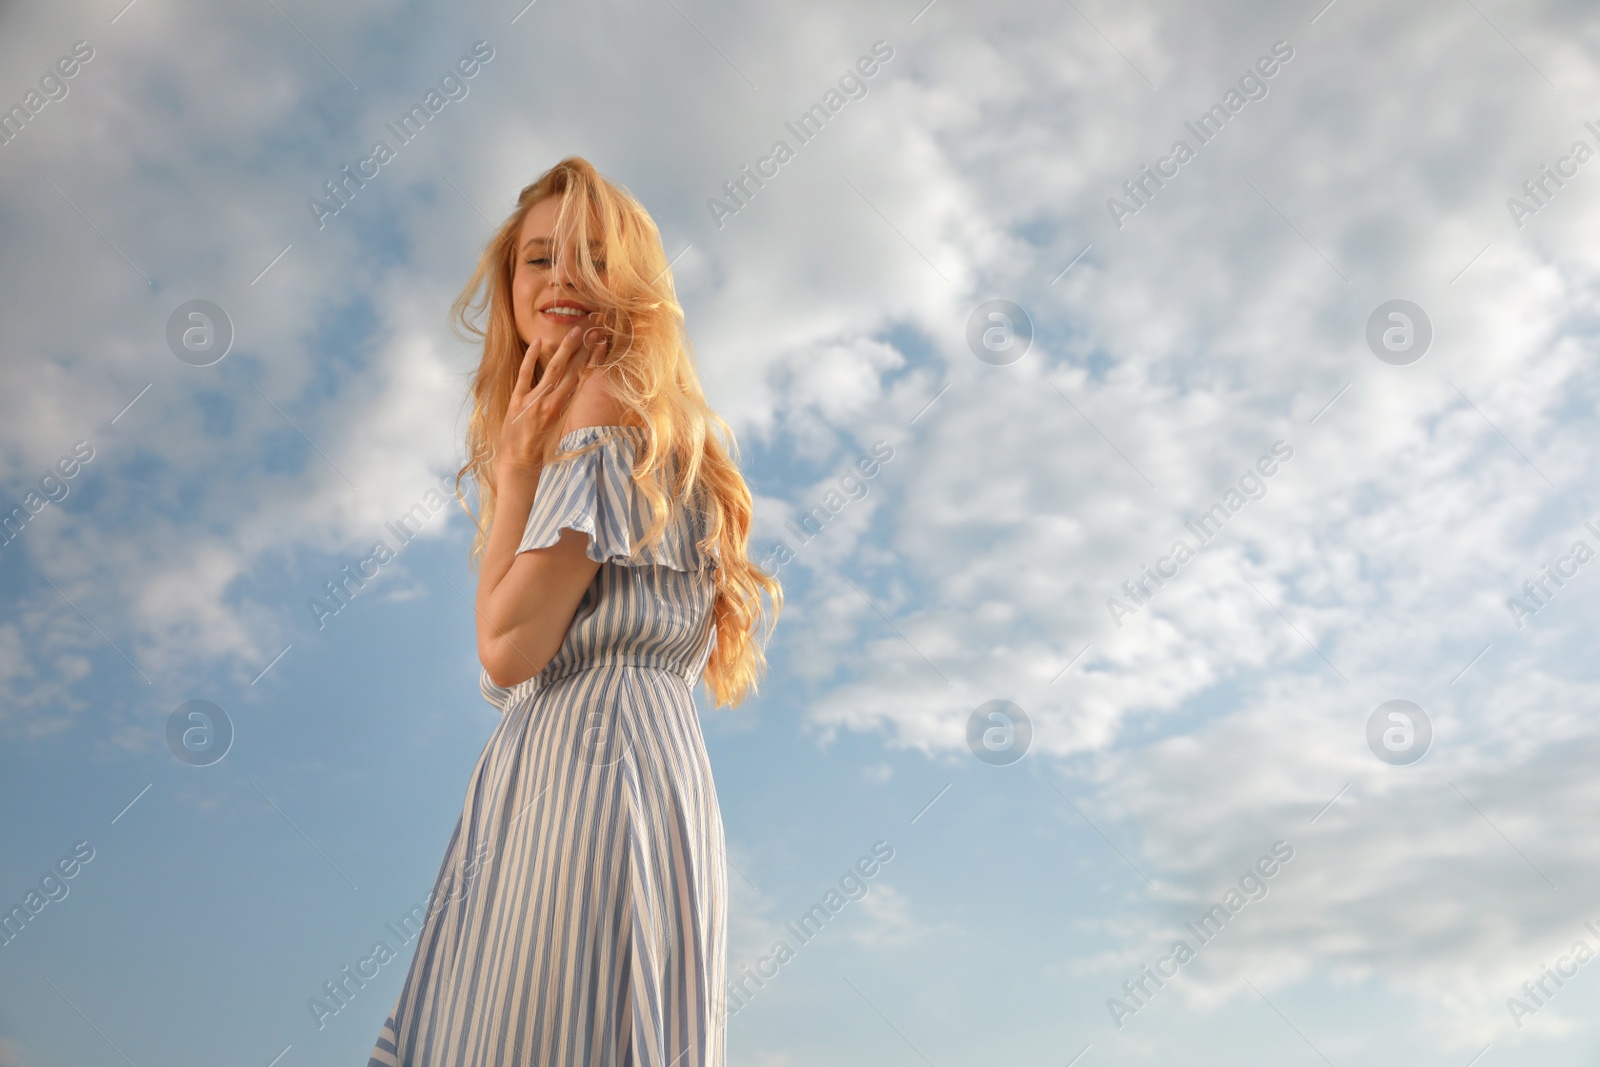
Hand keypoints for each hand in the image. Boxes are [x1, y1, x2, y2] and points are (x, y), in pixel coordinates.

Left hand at [496, 318, 609, 477]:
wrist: (519, 464)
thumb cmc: (544, 454)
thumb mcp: (563, 434)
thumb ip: (573, 415)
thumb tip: (587, 401)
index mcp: (565, 412)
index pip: (583, 381)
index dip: (593, 362)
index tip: (602, 347)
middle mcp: (551, 403)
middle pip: (571, 371)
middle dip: (583, 351)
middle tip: (592, 332)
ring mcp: (533, 399)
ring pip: (552, 369)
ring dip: (564, 349)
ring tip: (573, 332)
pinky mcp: (518, 400)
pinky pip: (525, 374)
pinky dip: (531, 358)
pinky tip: (537, 342)